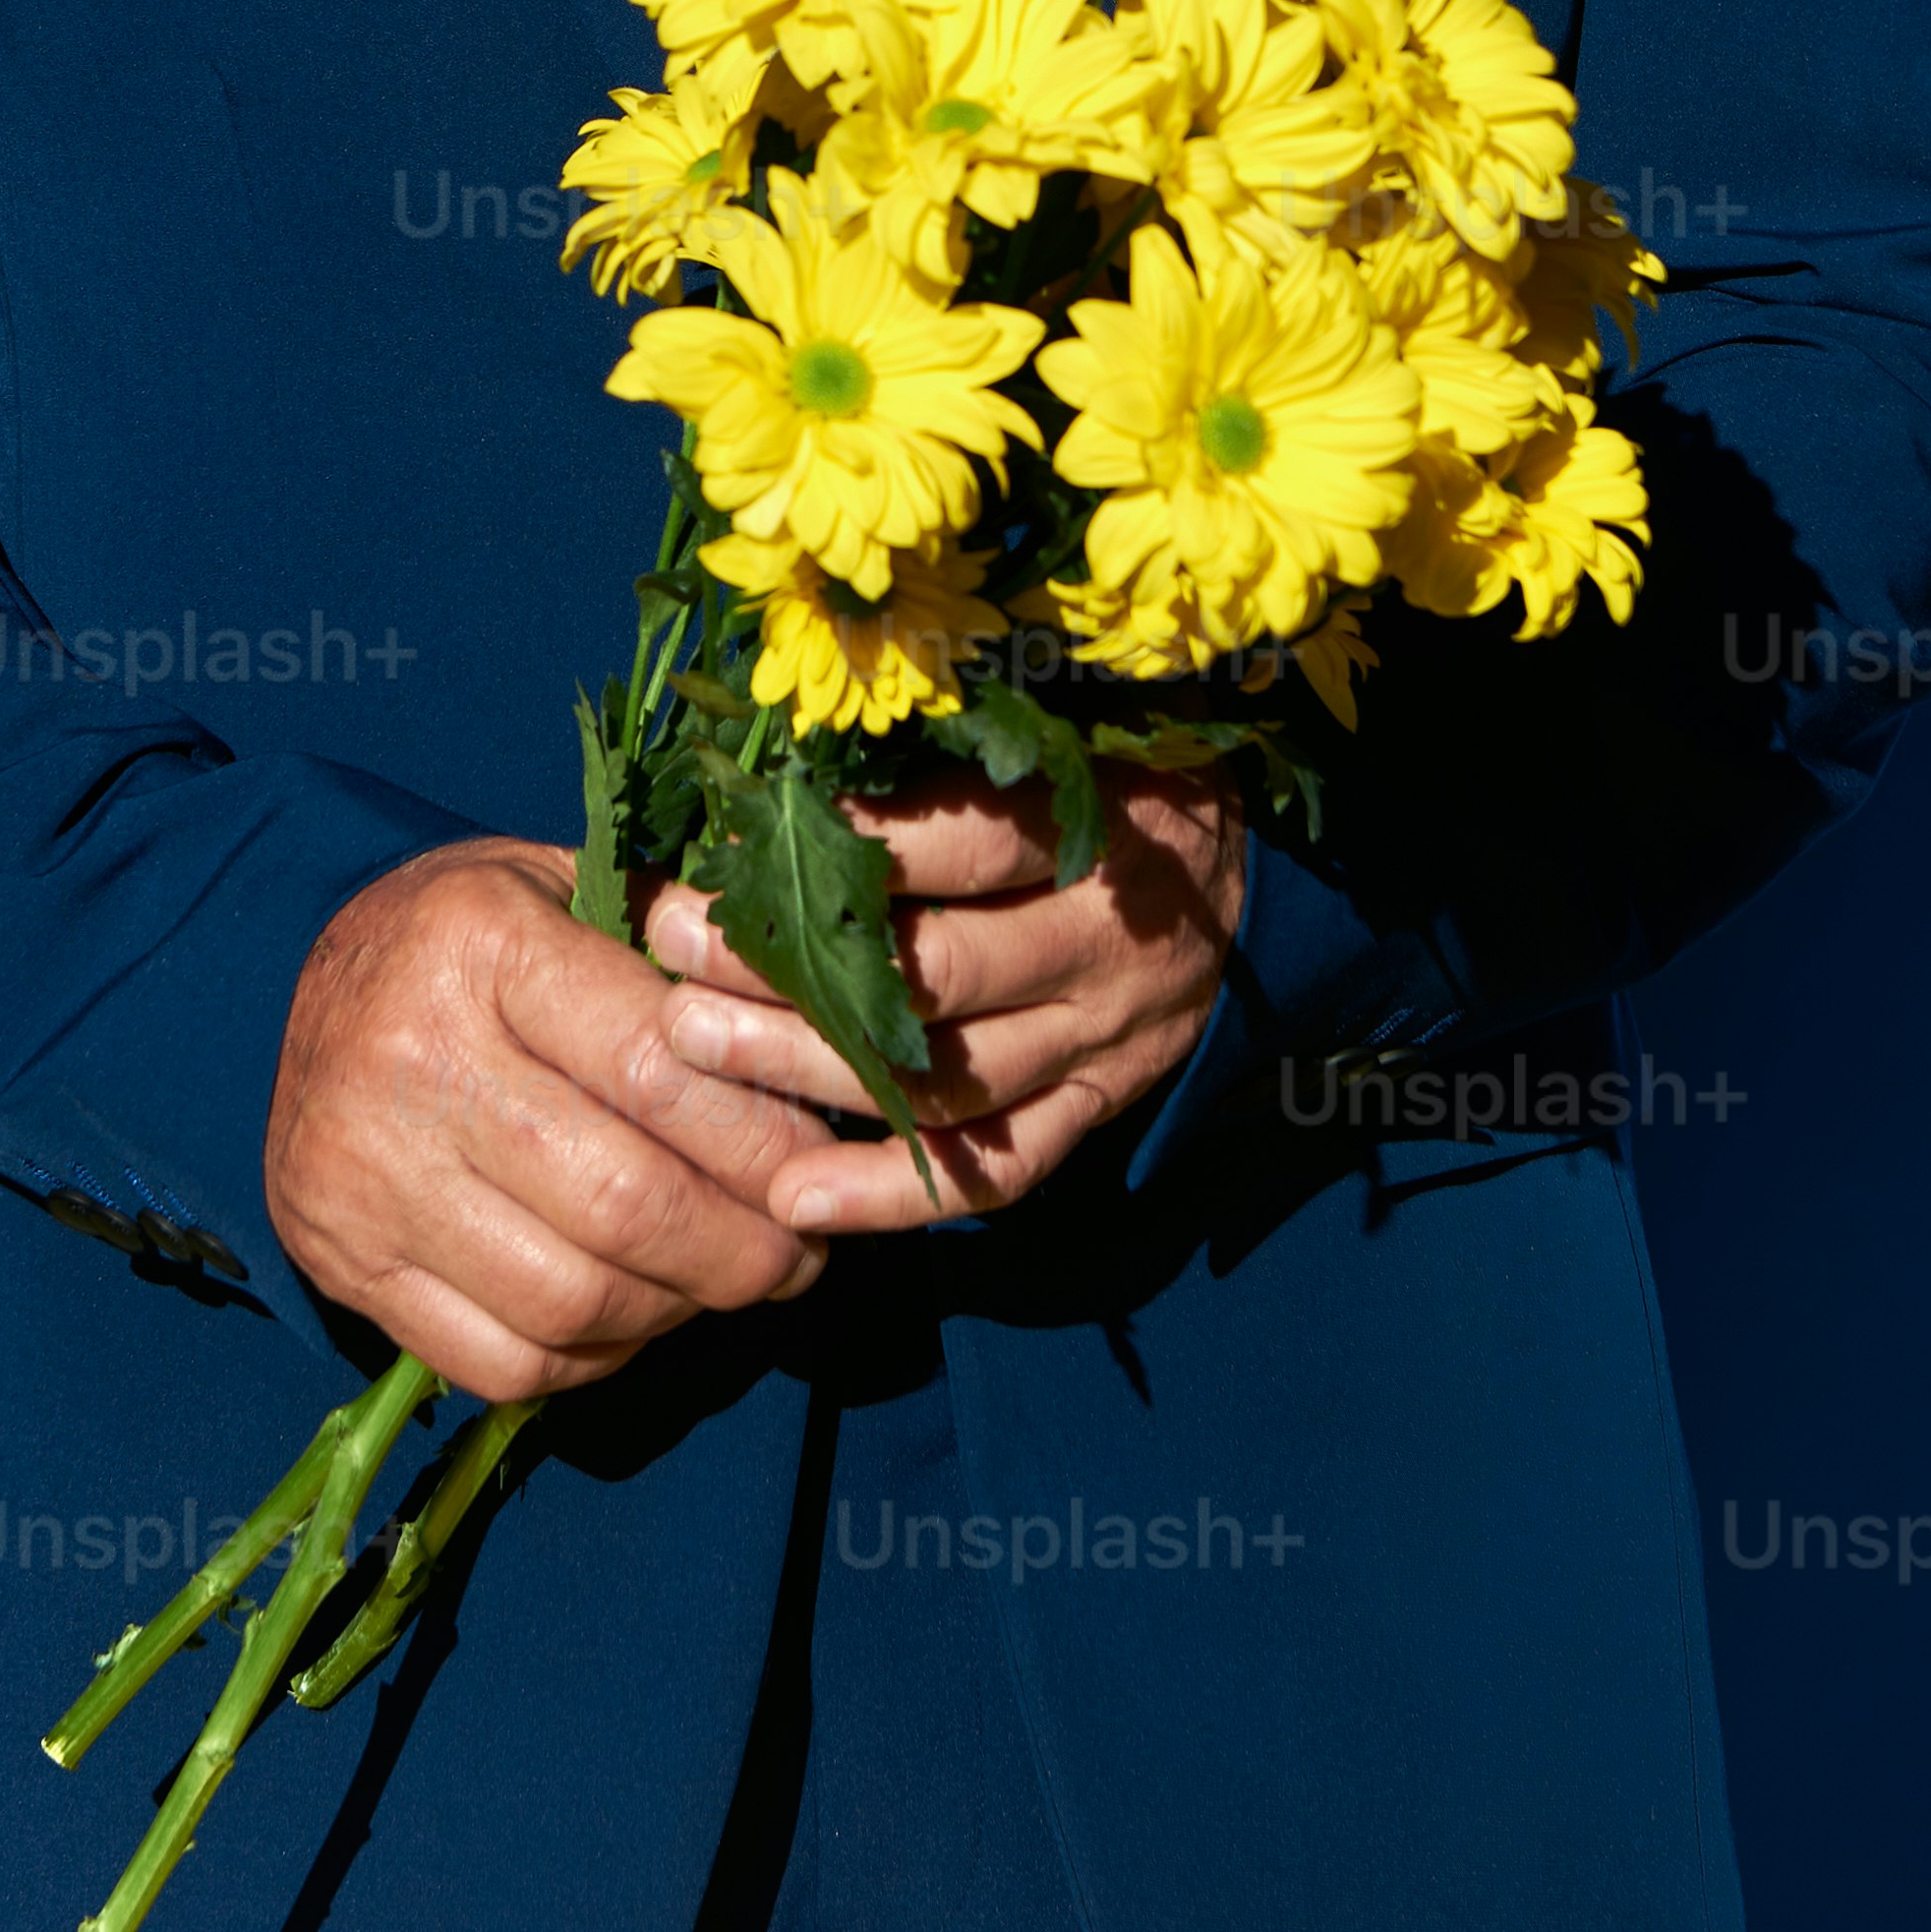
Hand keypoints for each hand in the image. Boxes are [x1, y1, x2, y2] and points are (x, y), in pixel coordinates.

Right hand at [263, 837, 837, 1403]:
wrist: (308, 983)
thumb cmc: (476, 936)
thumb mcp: (569, 886)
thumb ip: (684, 948)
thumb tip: (818, 1038)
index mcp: (480, 944)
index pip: (658, 1069)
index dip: (765, 1139)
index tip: (822, 1167)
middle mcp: (409, 1060)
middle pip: (623, 1202)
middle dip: (742, 1247)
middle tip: (798, 1252)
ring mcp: (362, 1177)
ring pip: (571, 1300)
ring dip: (679, 1309)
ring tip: (725, 1278)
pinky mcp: (341, 1265)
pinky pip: (504, 1360)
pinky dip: (595, 1356)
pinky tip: (633, 1309)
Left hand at [647, 766, 1247, 1232]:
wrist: (1255, 882)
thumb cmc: (1128, 781)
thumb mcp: (1074, 733)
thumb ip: (959, 747)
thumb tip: (792, 746)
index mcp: (1100, 836)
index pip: (971, 848)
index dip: (852, 850)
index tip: (737, 843)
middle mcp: (1103, 948)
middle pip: (938, 974)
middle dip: (793, 966)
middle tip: (675, 950)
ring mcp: (1102, 1042)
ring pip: (951, 1080)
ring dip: (812, 1072)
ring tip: (690, 1053)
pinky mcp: (1097, 1109)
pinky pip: (1000, 1172)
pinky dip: (897, 1195)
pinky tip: (794, 1198)